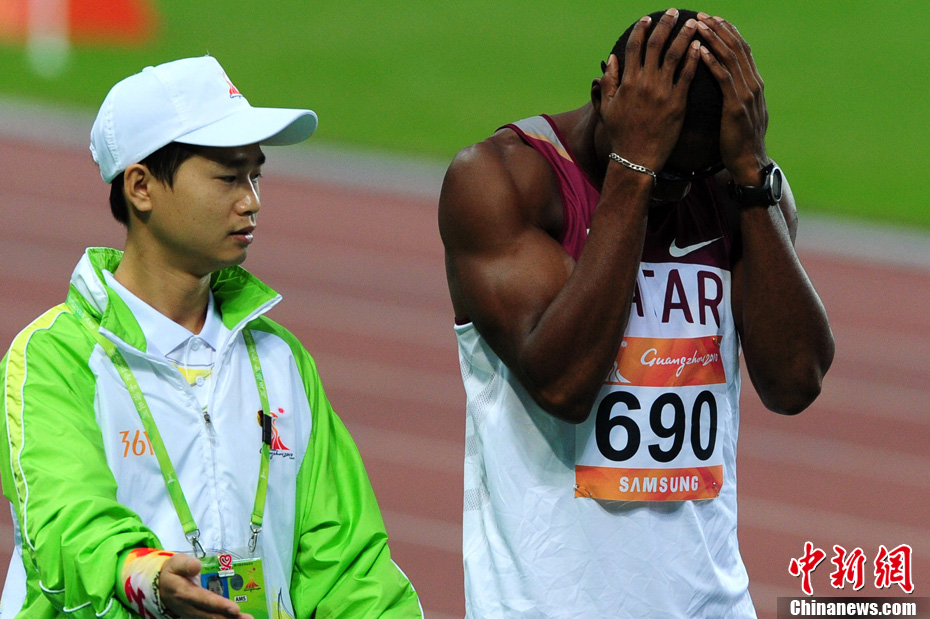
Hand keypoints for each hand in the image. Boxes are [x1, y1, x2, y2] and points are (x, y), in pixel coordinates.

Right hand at [159, 554, 252, 618]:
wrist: (160, 587)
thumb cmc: (172, 572)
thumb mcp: (176, 563)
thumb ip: (186, 564)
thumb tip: (197, 566)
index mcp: (185, 593)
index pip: (205, 600)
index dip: (220, 605)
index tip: (235, 609)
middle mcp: (189, 607)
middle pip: (211, 615)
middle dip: (229, 618)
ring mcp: (192, 614)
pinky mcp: (196, 616)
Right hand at [598, 8, 700, 170]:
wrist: (636, 157)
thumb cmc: (620, 133)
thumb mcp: (606, 107)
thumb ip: (608, 81)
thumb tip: (611, 59)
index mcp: (627, 81)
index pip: (635, 47)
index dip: (641, 30)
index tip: (648, 19)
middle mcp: (645, 82)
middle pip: (656, 45)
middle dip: (666, 25)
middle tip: (674, 12)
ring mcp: (662, 91)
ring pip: (675, 55)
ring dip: (685, 36)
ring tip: (694, 23)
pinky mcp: (677, 102)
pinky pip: (688, 75)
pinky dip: (694, 58)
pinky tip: (700, 46)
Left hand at [696, 13, 769, 184]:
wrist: (749, 163)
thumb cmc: (740, 141)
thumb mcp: (740, 113)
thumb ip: (737, 96)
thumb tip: (730, 85)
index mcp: (754, 84)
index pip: (741, 50)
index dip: (727, 32)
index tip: (712, 19)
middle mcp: (753, 84)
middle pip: (736, 48)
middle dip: (719, 29)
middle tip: (702, 15)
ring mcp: (746, 94)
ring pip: (729, 58)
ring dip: (713, 39)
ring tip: (697, 25)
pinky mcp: (735, 106)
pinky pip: (722, 78)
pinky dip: (711, 62)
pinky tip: (698, 51)